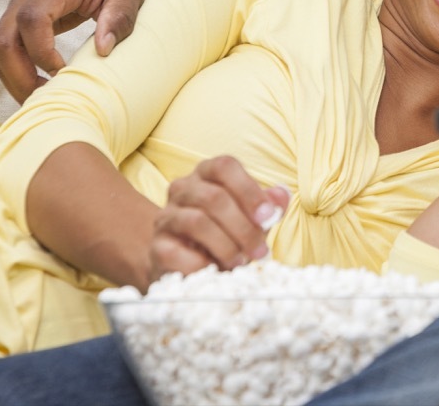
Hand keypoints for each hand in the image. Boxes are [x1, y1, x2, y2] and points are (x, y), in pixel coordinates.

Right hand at [0, 0, 177, 102]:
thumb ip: (119, 16)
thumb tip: (103, 49)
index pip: (31, 19)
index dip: (42, 52)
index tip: (64, 72)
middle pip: (2, 38)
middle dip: (18, 75)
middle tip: (46, 99)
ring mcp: (23, 0)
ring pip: (0, 45)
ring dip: (15, 76)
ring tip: (45, 97)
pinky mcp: (25, 11)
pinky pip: (11, 43)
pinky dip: (19, 66)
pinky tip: (42, 84)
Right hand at [149, 156, 290, 281]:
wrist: (186, 263)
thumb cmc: (225, 233)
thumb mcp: (251, 218)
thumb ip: (268, 206)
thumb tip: (281, 196)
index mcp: (207, 174)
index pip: (224, 166)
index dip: (249, 190)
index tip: (269, 216)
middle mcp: (182, 189)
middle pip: (214, 197)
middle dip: (244, 227)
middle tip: (260, 251)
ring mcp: (166, 216)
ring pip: (197, 222)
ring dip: (226, 246)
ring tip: (241, 262)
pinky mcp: (157, 247)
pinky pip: (179, 253)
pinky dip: (204, 265)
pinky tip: (216, 271)